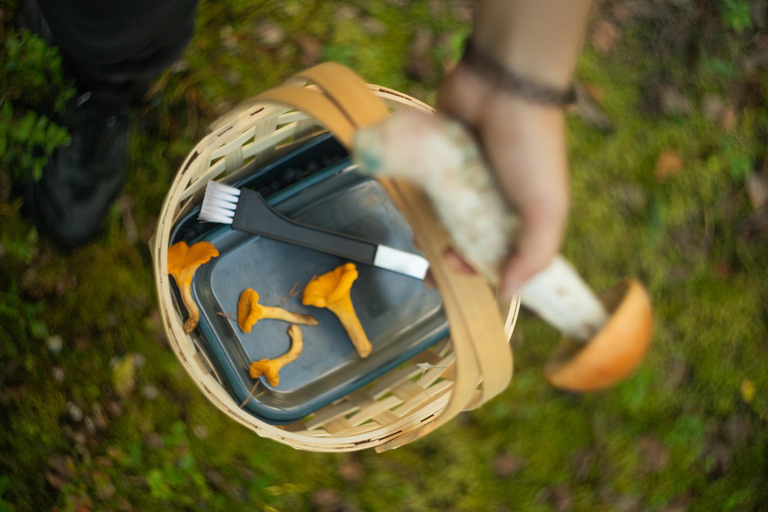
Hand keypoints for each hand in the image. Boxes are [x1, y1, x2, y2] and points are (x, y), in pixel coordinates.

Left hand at [436, 63, 569, 296]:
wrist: (502, 86)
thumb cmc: (530, 149)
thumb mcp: (546, 209)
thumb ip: (533, 255)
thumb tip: (509, 292)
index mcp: (524, 215)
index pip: (502, 255)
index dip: (481, 271)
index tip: (459, 272)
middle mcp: (495, 200)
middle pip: (468, 240)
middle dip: (448, 258)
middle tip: (429, 268)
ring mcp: (466, 179)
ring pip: (443, 216)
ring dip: (429, 232)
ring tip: (415, 239)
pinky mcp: (442, 158)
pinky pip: (426, 187)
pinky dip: (417, 201)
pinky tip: (407, 210)